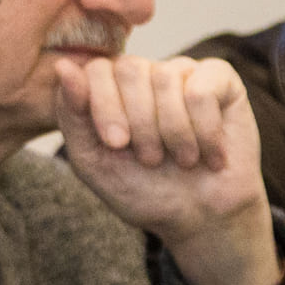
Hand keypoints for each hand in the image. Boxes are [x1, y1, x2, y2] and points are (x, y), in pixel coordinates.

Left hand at [52, 52, 284, 284]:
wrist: (200, 217)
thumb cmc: (144, 191)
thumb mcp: (94, 162)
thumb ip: (72, 116)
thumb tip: (64, 66)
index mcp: (109, 89)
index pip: (95, 69)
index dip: (104, 106)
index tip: (117, 145)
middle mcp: (144, 74)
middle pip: (129, 68)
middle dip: (138, 122)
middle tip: (151, 159)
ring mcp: (182, 72)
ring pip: (166, 78)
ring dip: (174, 132)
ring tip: (183, 160)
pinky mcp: (220, 79)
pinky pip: (202, 89)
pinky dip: (205, 130)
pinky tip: (210, 153)